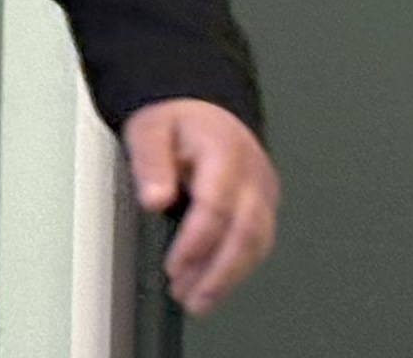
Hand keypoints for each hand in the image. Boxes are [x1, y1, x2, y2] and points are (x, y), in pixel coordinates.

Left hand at [124, 98, 277, 317]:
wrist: (204, 112)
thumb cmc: (176, 123)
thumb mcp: (149, 130)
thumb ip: (150, 163)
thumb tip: (153, 200)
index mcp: (225, 151)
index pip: (217, 205)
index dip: (196, 241)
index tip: (173, 266)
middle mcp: (253, 175)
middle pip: (246, 232)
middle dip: (219, 272)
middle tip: (190, 299)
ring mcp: (263, 193)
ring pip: (257, 244)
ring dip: (227, 278)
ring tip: (196, 301)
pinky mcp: (263, 209)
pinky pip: (256, 244)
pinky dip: (234, 270)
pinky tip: (211, 286)